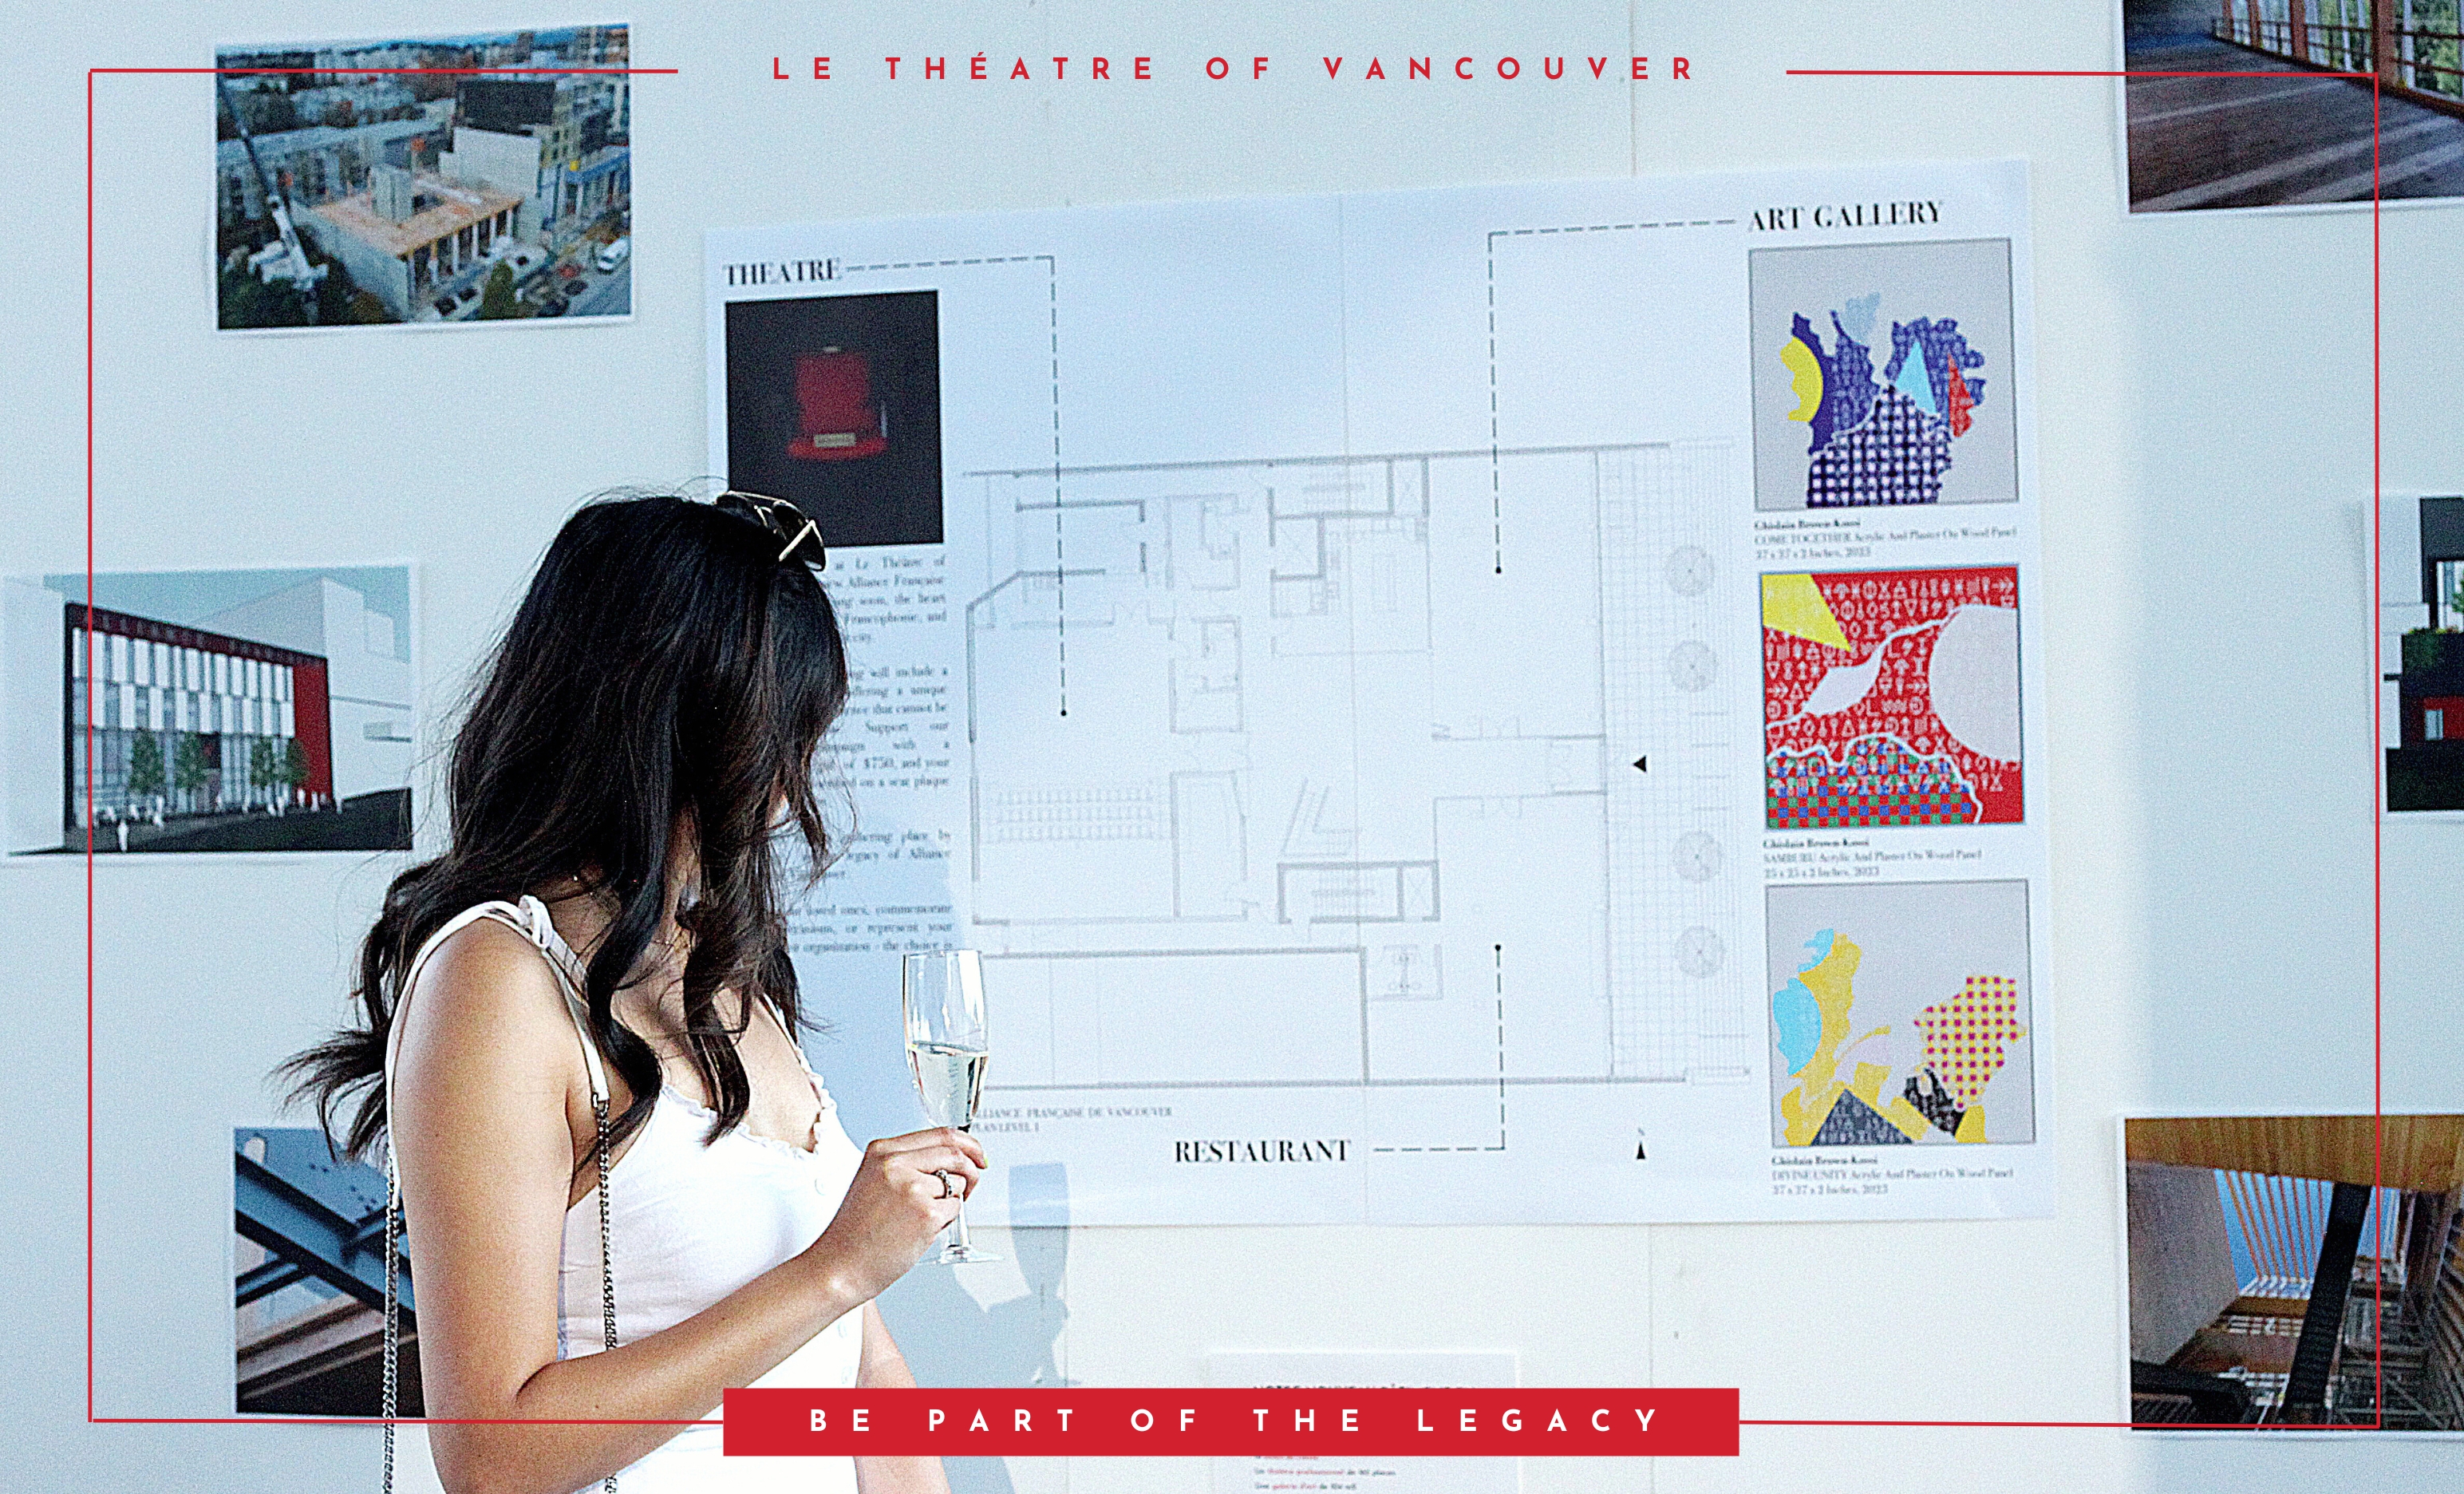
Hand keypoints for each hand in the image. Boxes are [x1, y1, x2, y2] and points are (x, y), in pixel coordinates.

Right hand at [804, 1128, 987, 1303]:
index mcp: (883, 1151)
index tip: (977, 1154)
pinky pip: (955, 1209)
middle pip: (955, 1154)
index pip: (940, 1134)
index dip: (967, 1144)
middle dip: (972, 1170)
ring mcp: (913, 1188)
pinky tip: (920, 1231)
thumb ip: (907, 1165)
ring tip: (920, 1219)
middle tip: (972, 1183)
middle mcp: (896, 1164)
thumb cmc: (856, 1232)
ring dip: (951, 1201)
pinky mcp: (927, 1214)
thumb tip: (951, 1161)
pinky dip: (946, 1221)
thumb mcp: (874, 1181)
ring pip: (957, 1184)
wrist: (839, 1265)